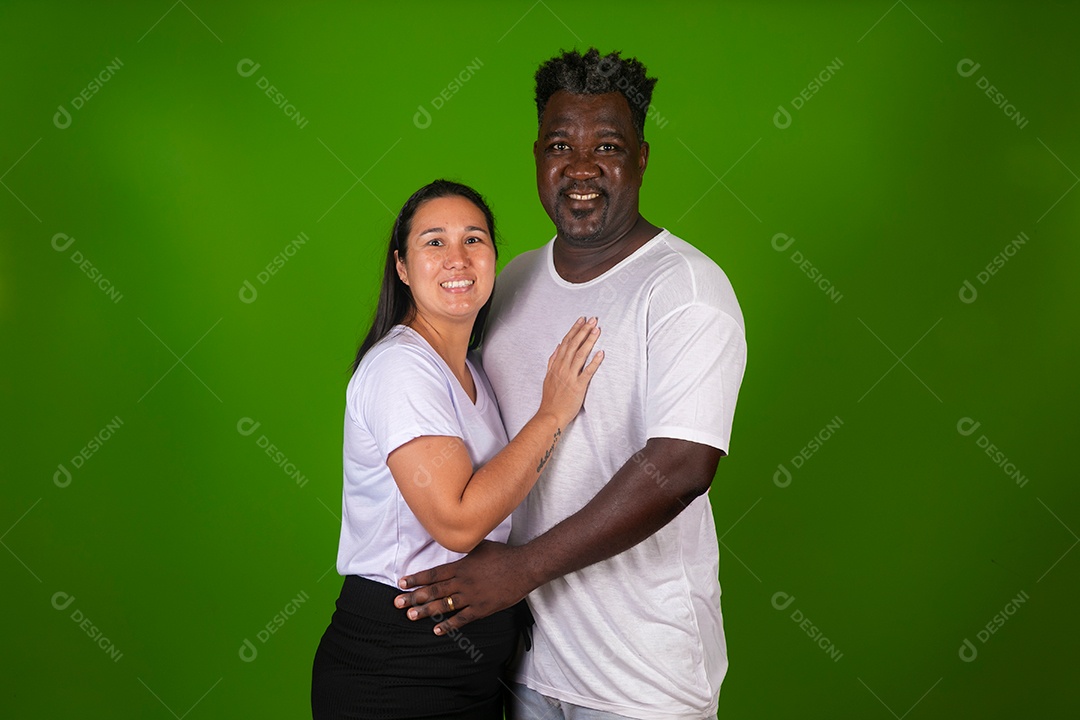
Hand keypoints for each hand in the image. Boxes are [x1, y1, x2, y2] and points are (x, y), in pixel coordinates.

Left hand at [394, 541, 533, 634]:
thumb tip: (455, 544)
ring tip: (410, 616)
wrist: (524, 567)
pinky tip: (437, 630)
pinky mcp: (482, 608)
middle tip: (397, 603)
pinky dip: (449, 625)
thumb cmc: (504, 555)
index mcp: (461, 566)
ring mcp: (472, 597)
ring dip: (426, 611)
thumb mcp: (481, 546)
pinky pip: (462, 619)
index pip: (433, 574)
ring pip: (444, 605)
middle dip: (413, 597)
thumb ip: (465, 549)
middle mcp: (462, 582)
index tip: (402, 583)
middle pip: (433, 591)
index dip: (416, 579)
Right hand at [539, 317, 603, 426]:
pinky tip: (601, 352)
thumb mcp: (548, 376)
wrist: (550, 415)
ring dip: (589, 341)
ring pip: (580, 355)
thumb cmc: (550, 398)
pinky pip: (587, 372)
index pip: (566, 343)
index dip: (574, 330)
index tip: (581, 320)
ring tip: (597, 330)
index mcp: (556, 365)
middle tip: (592, 320)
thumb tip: (558, 347)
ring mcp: (570, 377)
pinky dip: (594, 362)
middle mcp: (562, 368)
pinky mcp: (578, 386)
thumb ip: (552, 361)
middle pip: (573, 345)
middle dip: (583, 331)